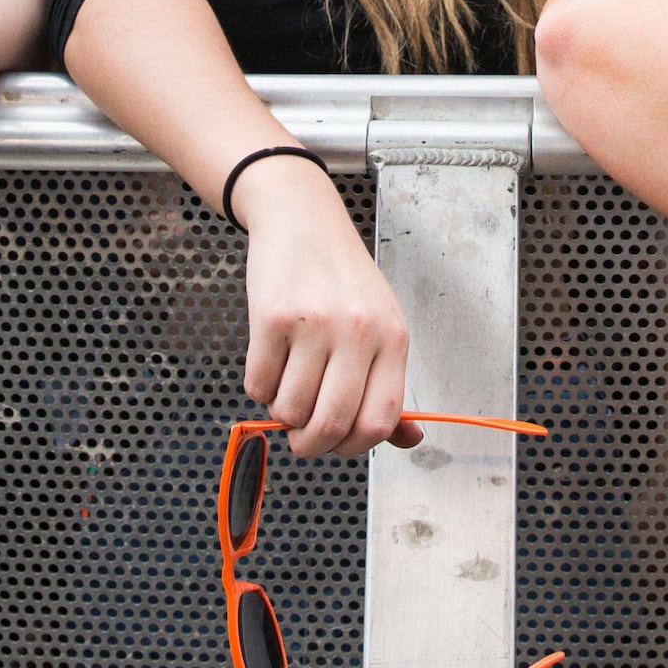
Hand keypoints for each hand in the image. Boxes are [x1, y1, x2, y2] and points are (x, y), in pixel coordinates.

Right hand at [234, 155, 418, 458]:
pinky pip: (257, 385)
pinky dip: (258, 388)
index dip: (354, 447)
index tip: (338, 443)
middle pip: (332, 424)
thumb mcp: (382, 325)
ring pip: (290, 410)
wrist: (303, 220)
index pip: (380, 421)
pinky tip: (269, 364)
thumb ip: (389, 385)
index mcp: (393, 339)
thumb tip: (410, 441)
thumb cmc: (343, 281)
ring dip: (282, 413)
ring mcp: (314, 324)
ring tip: (286, 386)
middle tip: (301, 438)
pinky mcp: (271, 318)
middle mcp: (358, 332)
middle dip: (310, 445)